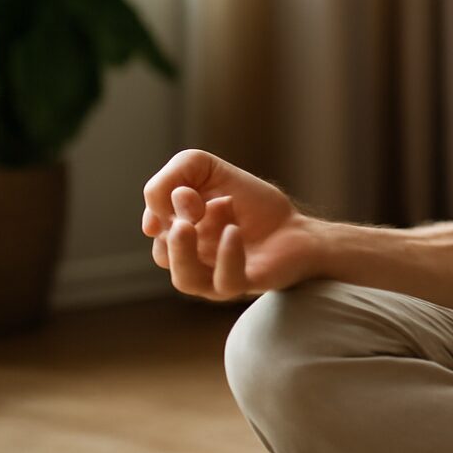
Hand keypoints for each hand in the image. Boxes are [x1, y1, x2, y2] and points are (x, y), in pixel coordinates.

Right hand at [141, 149, 321, 299]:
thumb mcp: (212, 170)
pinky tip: (233, 231)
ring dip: (183, 251)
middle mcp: (192, 260)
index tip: (184, 189)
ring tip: (190, 224)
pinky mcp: (245, 284)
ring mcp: (215, 277)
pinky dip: (225, 256)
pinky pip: (225, 283)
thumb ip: (181, 168)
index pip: (155, 227)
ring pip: (185, 279)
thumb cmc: (251, 203)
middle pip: (164, 253)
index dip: (161, 206)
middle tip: (194, 203)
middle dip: (175, 221)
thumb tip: (156, 198)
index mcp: (179, 235)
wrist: (297, 228)